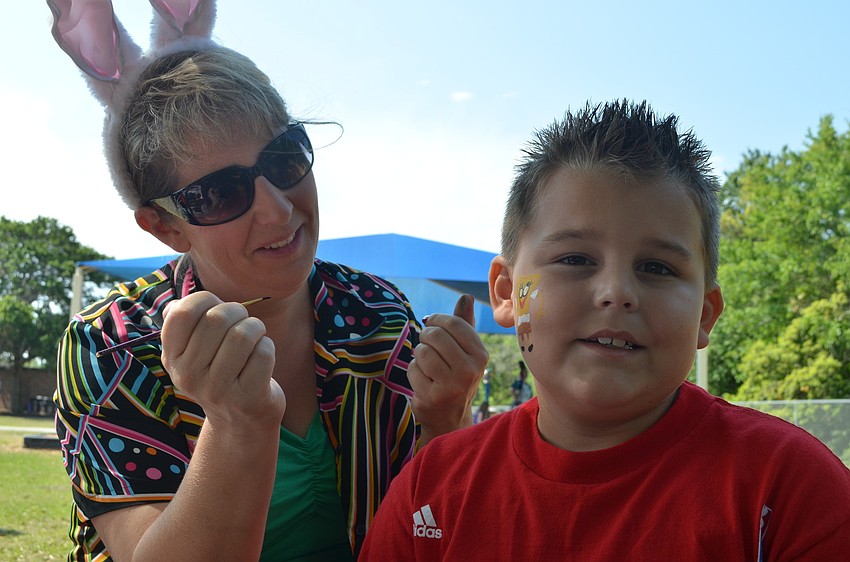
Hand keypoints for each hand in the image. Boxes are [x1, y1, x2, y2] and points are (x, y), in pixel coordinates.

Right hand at [160, 292, 285, 429]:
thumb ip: (183, 326)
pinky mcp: (246, 398)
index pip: (181, 313)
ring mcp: (217, 390)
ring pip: (242, 334)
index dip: (205, 300)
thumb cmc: (219, 372)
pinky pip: (263, 353)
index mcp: (172, 358)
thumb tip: (176, 304)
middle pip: (217, 319)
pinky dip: (267, 346)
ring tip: (255, 336)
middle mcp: (189, 376)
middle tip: (243, 322)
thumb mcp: (193, 354)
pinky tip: (262, 357)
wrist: (240, 421)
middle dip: (238, 311)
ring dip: (256, 327)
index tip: (216, 308)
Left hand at [409, 294, 488, 446]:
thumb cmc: (456, 377)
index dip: (437, 319)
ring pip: (422, 352)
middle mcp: (470, 370)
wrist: (449, 418)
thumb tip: (467, 296)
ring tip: (427, 367)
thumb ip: (464, 323)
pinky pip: (412, 369)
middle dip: (425, 337)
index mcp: (481, 355)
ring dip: (418, 356)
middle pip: (435, 335)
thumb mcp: (465, 351)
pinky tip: (423, 382)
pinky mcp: (432, 397)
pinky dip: (413, 372)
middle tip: (427, 346)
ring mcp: (452, 386)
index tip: (432, 325)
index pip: (453, 323)